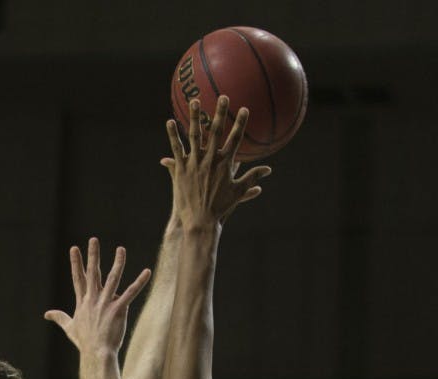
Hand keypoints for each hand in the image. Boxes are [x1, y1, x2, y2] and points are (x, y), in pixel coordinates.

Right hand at [44, 238, 150, 355]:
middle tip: (94, 239)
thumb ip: (59, 317)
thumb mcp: (69, 328)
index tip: (74, 248)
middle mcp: (93, 300)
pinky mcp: (118, 310)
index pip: (78, 278)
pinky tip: (147, 272)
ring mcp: (105, 304)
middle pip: (93, 273)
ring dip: (118, 263)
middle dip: (93, 256)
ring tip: (121, 249)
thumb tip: (46, 314)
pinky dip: (139, 282)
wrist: (96, 354)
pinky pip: (130, 293)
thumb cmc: (85, 343)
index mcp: (83, 302)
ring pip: (113, 279)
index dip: (76, 263)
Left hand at [162, 96, 271, 226]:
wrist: (200, 221)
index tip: (244, 109)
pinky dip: (173, 135)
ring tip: (194, 100)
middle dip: (219, 113)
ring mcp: (194, 164)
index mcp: (225, 165)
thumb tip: (268, 170)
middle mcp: (209, 160)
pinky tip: (170, 122)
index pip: (235, 139)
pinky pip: (176, 148)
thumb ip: (252, 178)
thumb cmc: (221, 208)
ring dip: (194, 117)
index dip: (240, 124)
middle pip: (215, 132)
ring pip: (193, 136)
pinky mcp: (181, 169)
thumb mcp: (238, 192)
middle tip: (223, 97)